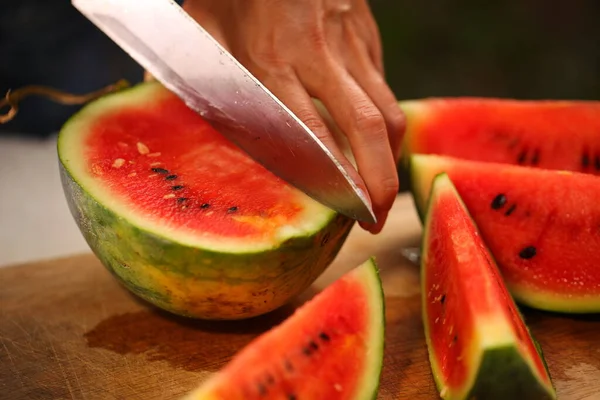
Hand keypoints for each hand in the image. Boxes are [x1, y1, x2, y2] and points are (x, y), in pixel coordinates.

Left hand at [182, 0, 404, 233]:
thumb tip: (184, 117)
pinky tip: (372, 140)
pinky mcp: (365, 31)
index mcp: (270, 58)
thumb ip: (197, 76)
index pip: (312, 133)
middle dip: (379, 180)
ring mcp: (349, 40)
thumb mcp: (199, 25)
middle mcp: (318, 53)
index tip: (344, 211)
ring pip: (386, 108)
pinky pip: (382, 84)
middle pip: (366, 128)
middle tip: (376, 216)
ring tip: (382, 187)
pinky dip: (382, 120)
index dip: (334, 178)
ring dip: (388, 155)